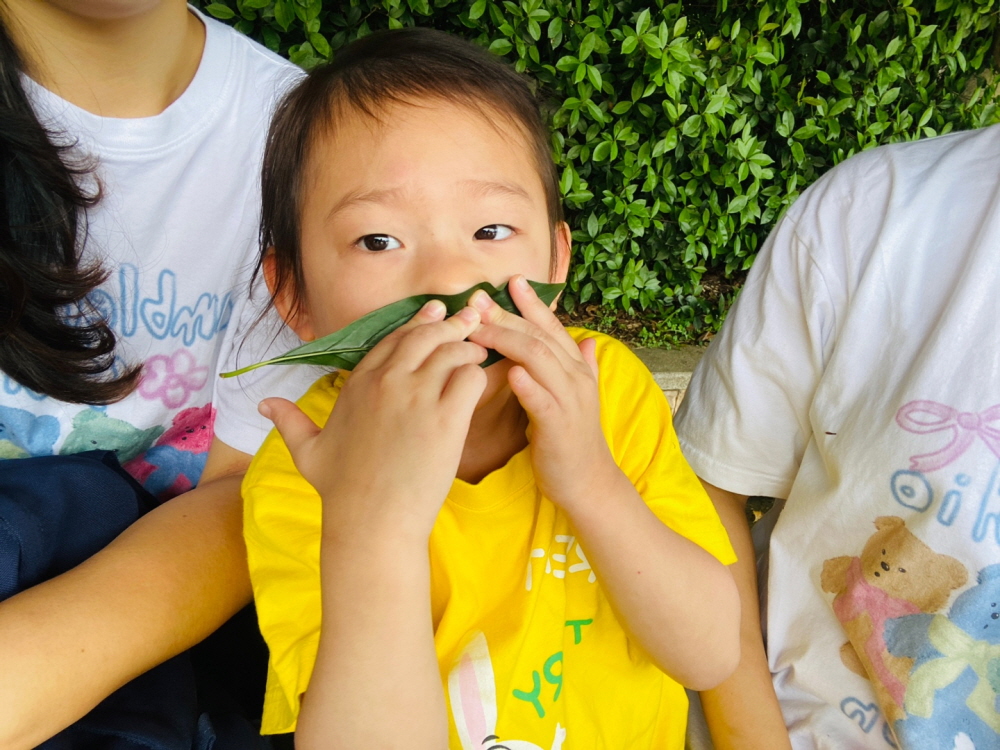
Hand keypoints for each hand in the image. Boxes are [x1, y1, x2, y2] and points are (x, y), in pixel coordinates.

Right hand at [260, 302, 487, 539]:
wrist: (371, 522)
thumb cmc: (340, 490)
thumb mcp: (307, 451)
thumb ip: (290, 421)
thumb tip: (265, 403)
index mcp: (359, 384)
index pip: (393, 339)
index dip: (416, 323)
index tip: (434, 312)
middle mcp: (387, 382)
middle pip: (425, 336)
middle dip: (450, 324)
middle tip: (469, 318)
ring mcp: (418, 398)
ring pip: (452, 351)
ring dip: (468, 347)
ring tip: (479, 351)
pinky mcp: (447, 419)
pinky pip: (470, 378)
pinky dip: (478, 375)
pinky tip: (479, 380)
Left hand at [467, 275, 616, 511]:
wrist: (587, 482)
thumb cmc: (572, 441)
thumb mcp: (577, 399)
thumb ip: (580, 368)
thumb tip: (587, 342)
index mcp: (576, 369)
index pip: (553, 327)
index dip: (532, 303)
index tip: (510, 280)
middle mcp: (576, 378)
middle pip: (539, 336)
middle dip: (508, 315)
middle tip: (478, 299)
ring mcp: (569, 401)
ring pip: (539, 359)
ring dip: (508, 340)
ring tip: (479, 328)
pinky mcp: (559, 426)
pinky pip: (542, 400)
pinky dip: (526, 384)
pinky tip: (509, 371)